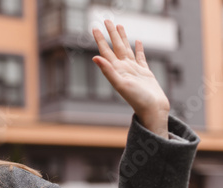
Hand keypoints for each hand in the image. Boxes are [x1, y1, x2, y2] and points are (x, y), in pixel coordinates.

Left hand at [92, 20, 169, 138]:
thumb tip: (94, 58)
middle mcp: (123, 68)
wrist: (153, 109)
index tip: (94, 27)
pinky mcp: (145, 72)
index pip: (105, 51)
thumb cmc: (137, 99)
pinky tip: (137, 41)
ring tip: (119, 26)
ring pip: (127, 49)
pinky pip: (140, 57)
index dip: (100, 39)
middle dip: (111, 33)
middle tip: (106, 19)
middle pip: (116, 46)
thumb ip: (107, 71)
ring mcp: (134, 69)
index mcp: (116, 70)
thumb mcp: (120, 84)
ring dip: (123, 38)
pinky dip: (138, 49)